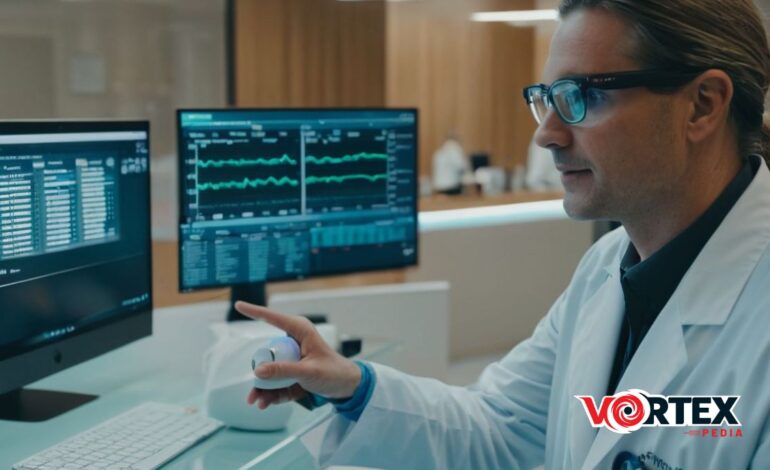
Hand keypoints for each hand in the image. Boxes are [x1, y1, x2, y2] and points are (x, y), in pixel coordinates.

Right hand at [235, 301, 361, 409]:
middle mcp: (293, 342)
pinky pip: (276, 380)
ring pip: (269, 369)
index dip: (254, 311)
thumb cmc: (333, 373)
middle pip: (267, 353)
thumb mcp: (308, 372)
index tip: (238, 305)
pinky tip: (266, 404)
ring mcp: (291, 358)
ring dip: (262, 387)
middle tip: (254, 393)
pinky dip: (271, 393)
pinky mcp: (291, 372)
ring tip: (257, 402)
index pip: (273, 318)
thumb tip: (257, 370)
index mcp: (300, 331)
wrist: (347, 388)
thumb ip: (283, 370)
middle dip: (259, 373)